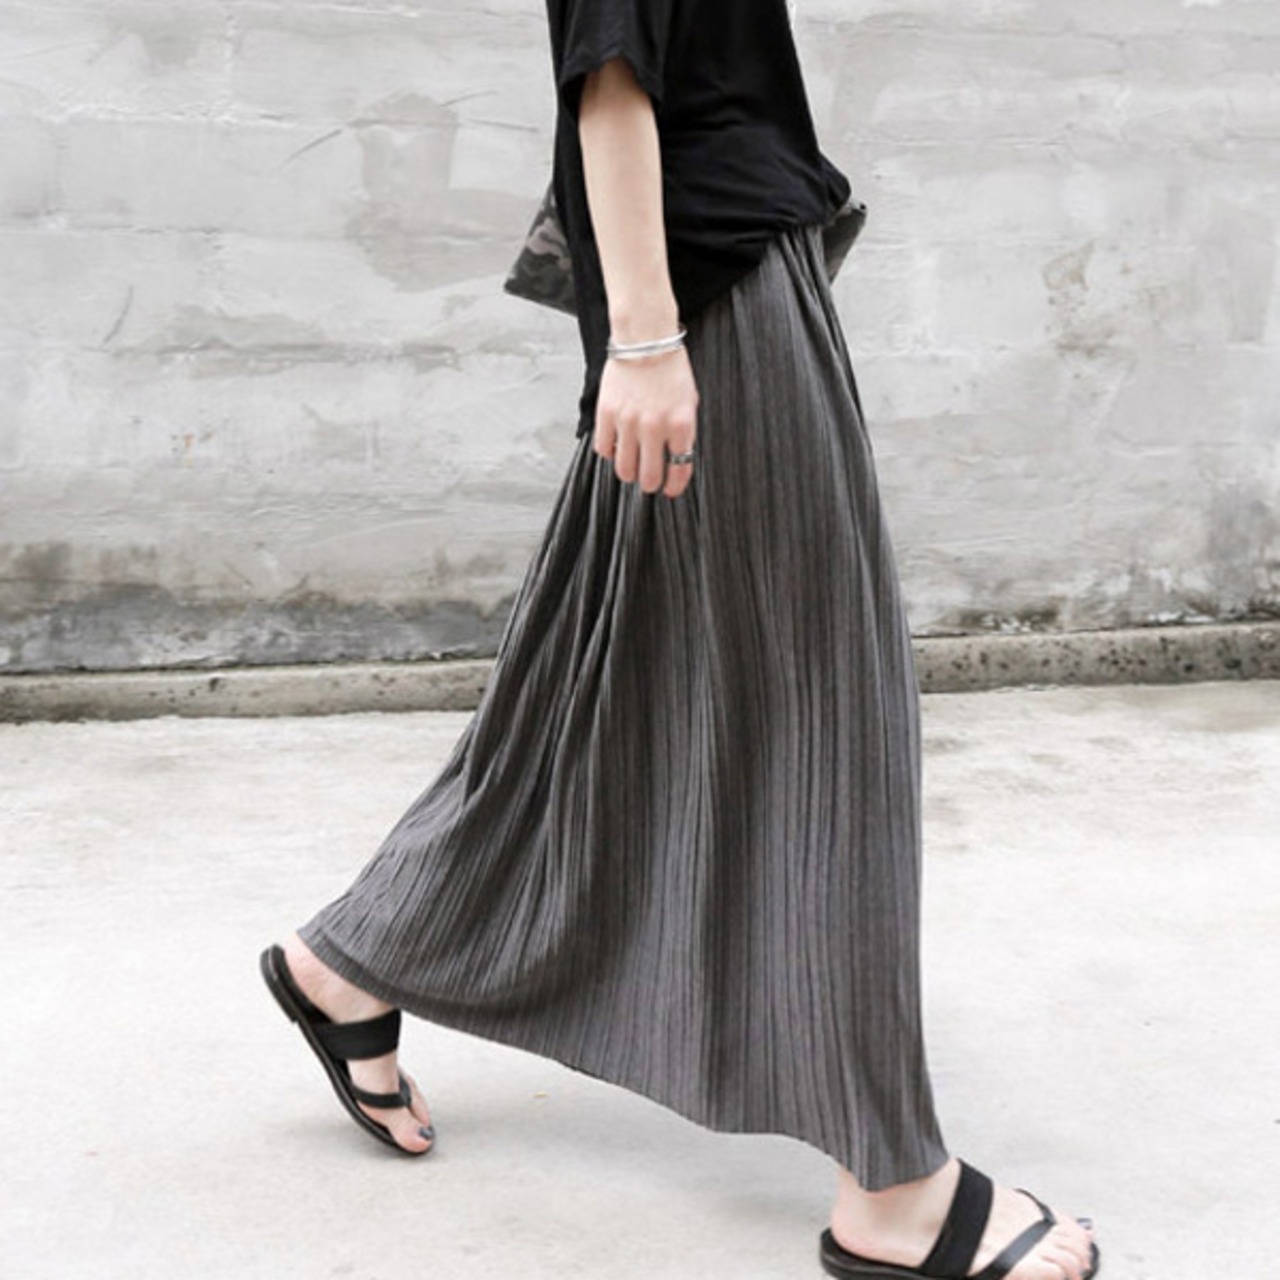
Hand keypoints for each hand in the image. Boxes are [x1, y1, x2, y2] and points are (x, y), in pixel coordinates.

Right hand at [593, 348, 698, 499]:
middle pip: (648, 477)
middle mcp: (654, 426)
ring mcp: (628, 421)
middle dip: (650, 484)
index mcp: (680, 424)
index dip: (675, 487)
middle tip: (649, 480)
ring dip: (629, 473)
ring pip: (624, 469)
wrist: (646, 339)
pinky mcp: (607, 414)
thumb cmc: (670, 368)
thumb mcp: (689, 401)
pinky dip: (610, 451)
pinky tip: (616, 444)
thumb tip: (678, 460)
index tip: (671, 490)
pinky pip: (604, 449)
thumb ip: (684, 432)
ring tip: (632, 466)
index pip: (679, 470)